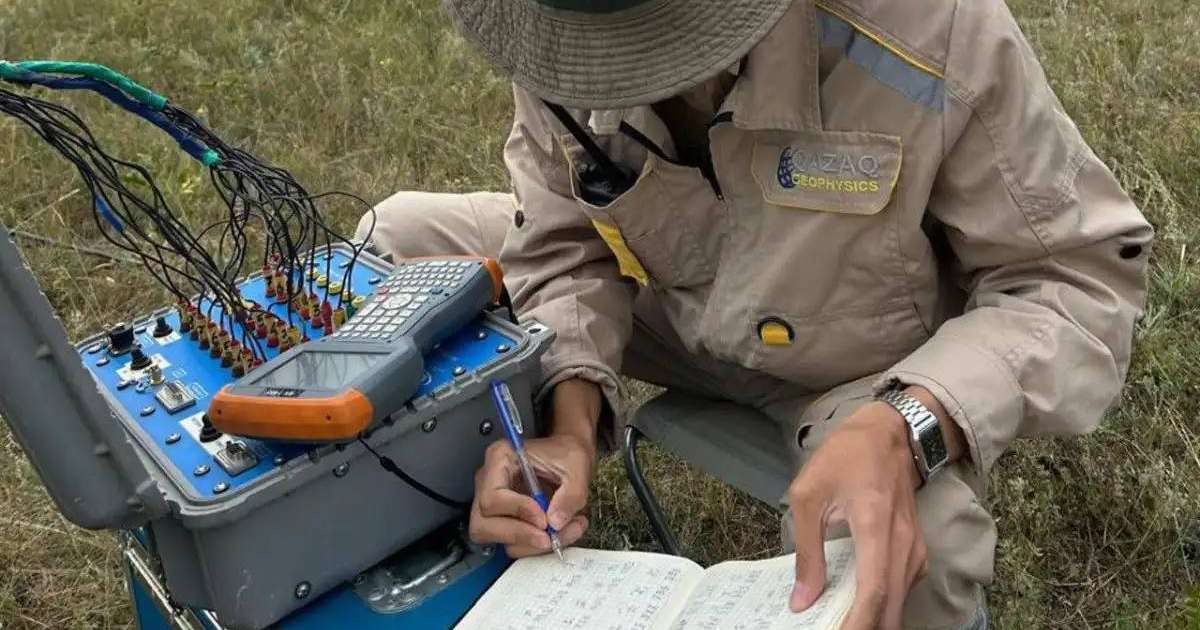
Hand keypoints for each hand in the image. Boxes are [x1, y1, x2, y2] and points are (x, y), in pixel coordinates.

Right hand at [468, 379, 601, 556]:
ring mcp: (493, 505)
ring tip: (565, 531)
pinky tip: (561, 533)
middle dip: (519, 535)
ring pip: (497, 539)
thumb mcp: (576, 466)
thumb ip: (570, 495)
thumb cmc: (566, 454)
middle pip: (483, 524)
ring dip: (531, 544)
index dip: (517, 511)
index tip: (544, 519)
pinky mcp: (504, 520)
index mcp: (500, 459)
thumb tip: (555, 523)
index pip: (492, 497)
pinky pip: (512, 542)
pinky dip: (536, 545)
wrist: (568, 457)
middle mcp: (488, 483)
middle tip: (549, 538)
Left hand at [786, 401, 926, 629]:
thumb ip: (807, 551)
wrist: (888, 432)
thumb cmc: (844, 458)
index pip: (873, 592)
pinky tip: (857, 609)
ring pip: (899, 602)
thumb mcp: (809, 496)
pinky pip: (903, 589)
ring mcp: (915, 548)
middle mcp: (904, 543)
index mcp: (875, 527)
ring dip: (872, 620)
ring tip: (839, 623)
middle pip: (891, 607)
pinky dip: (883, 606)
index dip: (856, 624)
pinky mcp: (917, 550)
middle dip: (864, 627)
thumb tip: (802, 600)